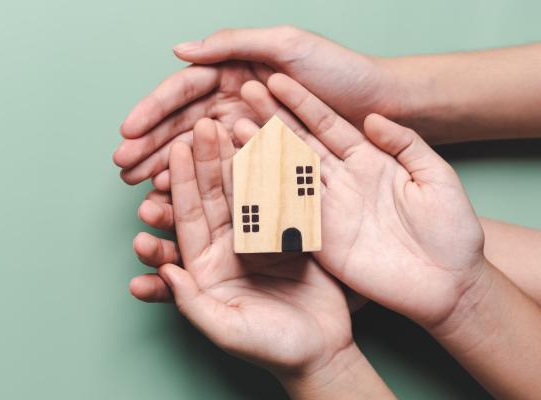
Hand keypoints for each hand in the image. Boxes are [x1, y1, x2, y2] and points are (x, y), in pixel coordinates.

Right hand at [114, 26, 401, 186]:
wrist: (381, 106)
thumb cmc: (339, 72)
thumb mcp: (287, 45)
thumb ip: (233, 45)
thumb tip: (179, 50)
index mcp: (236, 74)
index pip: (185, 92)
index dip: (154, 110)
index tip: (128, 131)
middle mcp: (235, 104)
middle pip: (183, 125)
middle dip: (150, 145)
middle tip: (122, 167)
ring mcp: (247, 135)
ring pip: (198, 152)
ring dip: (166, 167)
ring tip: (139, 185)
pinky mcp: (264, 162)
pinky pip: (225, 172)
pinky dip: (200, 183)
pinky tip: (177, 195)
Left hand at [130, 118, 351, 376]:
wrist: (320, 350)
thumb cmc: (271, 347)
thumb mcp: (227, 329)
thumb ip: (191, 303)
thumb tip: (165, 271)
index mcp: (206, 265)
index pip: (188, 217)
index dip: (182, 184)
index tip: (178, 150)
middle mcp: (228, 245)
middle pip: (214, 196)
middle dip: (207, 160)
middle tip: (204, 124)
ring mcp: (259, 235)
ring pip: (246, 189)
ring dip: (239, 158)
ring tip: (234, 123)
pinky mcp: (289, 232)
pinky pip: (280, 196)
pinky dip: (277, 171)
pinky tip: (271, 145)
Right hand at [233, 74, 485, 328]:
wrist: (449, 284)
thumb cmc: (453, 230)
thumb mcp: (437, 177)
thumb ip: (406, 143)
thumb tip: (372, 118)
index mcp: (370, 159)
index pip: (329, 124)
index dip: (303, 102)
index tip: (276, 80)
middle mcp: (343, 180)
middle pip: (302, 144)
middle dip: (273, 118)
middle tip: (244, 94)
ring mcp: (330, 209)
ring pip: (289, 175)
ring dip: (263, 152)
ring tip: (235, 127)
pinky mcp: (322, 239)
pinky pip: (290, 214)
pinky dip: (267, 196)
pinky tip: (246, 175)